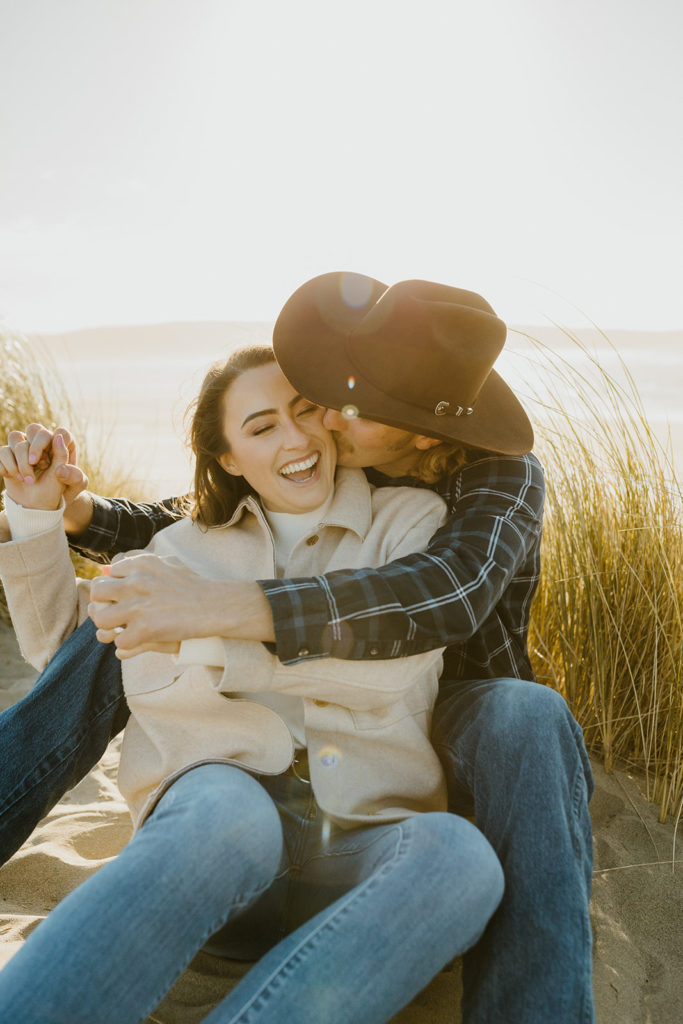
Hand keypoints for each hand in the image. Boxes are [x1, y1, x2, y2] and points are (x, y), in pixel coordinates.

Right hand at [0, 424, 87, 511]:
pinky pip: (2, 451)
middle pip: (34, 429)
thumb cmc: (60, 492)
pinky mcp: (9, 454)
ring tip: (26, 479)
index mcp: (64, 445)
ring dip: (19, 461)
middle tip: (33, 465)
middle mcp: (44, 442)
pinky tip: (13, 477)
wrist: (38, 504)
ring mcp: (25, 446)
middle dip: (32, 449)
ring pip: (15, 437)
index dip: (53, 444)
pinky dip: (6, 465)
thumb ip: (73, 468)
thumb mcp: (74, 484)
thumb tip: (59, 444)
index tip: (45, 463)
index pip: (60, 432)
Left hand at [89, 553, 216, 658]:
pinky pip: (119, 641)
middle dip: (103, 604)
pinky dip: (127, 645)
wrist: (215, 605)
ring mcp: (138, 606)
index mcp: (140, 563)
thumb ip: (137, 562)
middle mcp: (135, 581)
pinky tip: (138, 640)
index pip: (107, 574)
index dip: (114, 588)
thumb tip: (106, 568)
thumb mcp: (167, 563)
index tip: (124, 597)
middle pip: (97, 592)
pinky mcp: (145, 629)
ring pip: (100, 618)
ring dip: (109, 626)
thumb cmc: (193, 585)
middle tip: (116, 614)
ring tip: (122, 629)